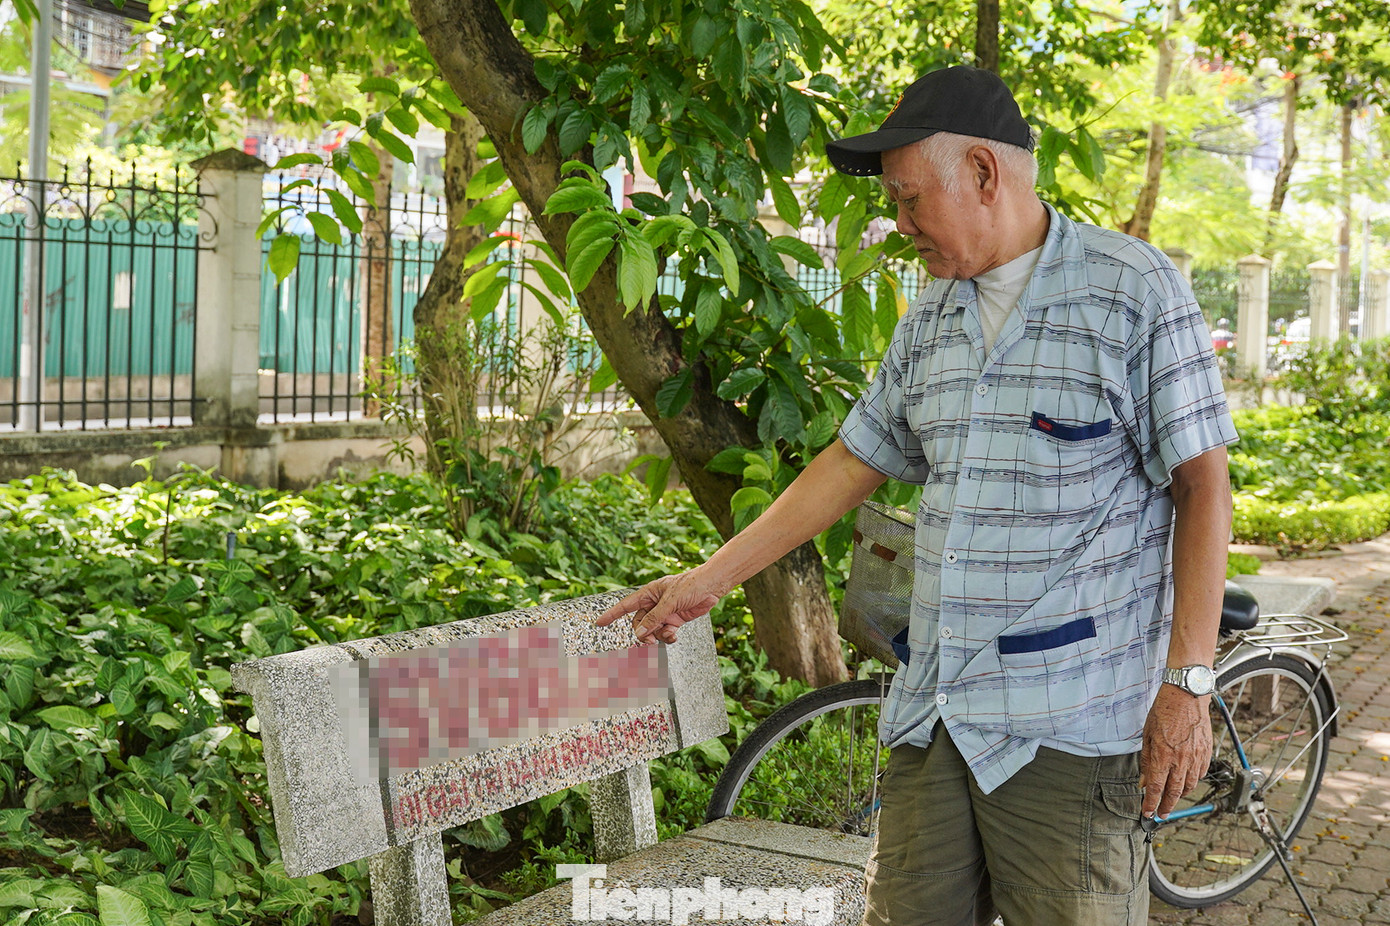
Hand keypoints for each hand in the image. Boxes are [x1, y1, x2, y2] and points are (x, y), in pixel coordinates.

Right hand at [594, 571, 723, 644]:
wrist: (712, 586)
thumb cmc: (691, 585)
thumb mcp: (670, 601)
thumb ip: (654, 618)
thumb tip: (640, 633)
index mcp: (649, 593)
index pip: (626, 606)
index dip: (612, 615)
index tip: (599, 623)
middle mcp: (655, 603)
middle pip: (639, 622)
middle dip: (643, 632)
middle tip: (649, 639)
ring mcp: (665, 612)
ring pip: (652, 630)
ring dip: (657, 636)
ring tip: (668, 635)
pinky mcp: (676, 619)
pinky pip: (665, 632)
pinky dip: (668, 636)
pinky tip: (674, 636)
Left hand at [1140, 683, 1213, 818]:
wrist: (1186, 696)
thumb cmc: (1163, 711)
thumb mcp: (1147, 735)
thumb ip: (1146, 760)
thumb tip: (1144, 780)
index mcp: (1162, 756)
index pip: (1156, 788)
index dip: (1150, 804)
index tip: (1147, 813)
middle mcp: (1180, 760)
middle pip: (1174, 793)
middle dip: (1166, 807)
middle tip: (1161, 814)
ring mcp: (1196, 758)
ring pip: (1189, 786)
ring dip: (1180, 795)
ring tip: (1172, 798)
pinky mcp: (1206, 753)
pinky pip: (1200, 774)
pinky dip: (1192, 781)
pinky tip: (1186, 781)